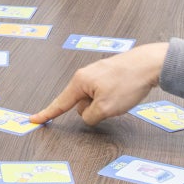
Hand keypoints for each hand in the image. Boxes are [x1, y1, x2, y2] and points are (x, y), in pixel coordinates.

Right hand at [27, 41, 166, 124]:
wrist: (150, 64)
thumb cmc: (127, 83)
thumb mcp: (105, 108)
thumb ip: (90, 116)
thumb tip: (87, 115)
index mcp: (80, 82)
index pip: (60, 103)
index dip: (46, 114)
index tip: (33, 119)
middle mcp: (85, 75)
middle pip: (81, 103)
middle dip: (93, 111)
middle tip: (111, 106)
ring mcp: (98, 73)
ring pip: (95, 100)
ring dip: (105, 105)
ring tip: (122, 97)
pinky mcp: (109, 74)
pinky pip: (105, 93)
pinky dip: (112, 98)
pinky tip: (125, 93)